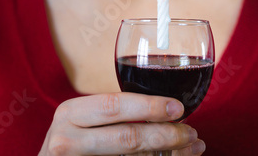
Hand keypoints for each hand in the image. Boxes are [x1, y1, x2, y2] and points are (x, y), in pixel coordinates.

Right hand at [38, 92, 205, 154]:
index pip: (114, 106)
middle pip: (126, 137)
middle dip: (165, 135)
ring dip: (168, 155)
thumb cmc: (73, 142)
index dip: (149, 107)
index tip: (178, 108)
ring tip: (192, 148)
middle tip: (191, 132)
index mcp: (70, 113)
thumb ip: (113, 114)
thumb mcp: (82, 122)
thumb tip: (165, 109)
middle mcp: (66, 140)